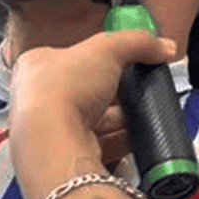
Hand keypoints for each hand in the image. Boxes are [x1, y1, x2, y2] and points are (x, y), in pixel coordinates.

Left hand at [9, 29, 177, 169]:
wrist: (52, 144)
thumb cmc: (61, 91)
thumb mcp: (107, 48)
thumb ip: (138, 42)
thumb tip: (163, 46)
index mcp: (35, 65)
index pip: (70, 55)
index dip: (98, 57)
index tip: (123, 59)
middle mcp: (36, 99)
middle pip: (84, 90)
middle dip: (114, 92)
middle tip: (135, 87)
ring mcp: (49, 130)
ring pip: (93, 120)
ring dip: (120, 118)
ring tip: (140, 112)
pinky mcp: (65, 155)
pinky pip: (99, 145)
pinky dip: (120, 141)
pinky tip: (136, 136)